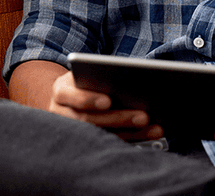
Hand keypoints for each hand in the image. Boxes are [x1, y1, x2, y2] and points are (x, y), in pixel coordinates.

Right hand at [48, 70, 163, 141]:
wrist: (71, 95)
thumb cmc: (84, 79)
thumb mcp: (85, 72)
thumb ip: (99, 75)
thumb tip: (130, 77)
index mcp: (61, 91)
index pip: (70, 96)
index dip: (88, 100)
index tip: (108, 101)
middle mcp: (62, 113)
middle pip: (89, 120)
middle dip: (118, 118)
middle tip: (143, 116)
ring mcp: (75, 131)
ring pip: (102, 135)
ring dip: (131, 131)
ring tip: (154, 127)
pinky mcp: (90, 142)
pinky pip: (112, 142)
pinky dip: (134, 137)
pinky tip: (152, 132)